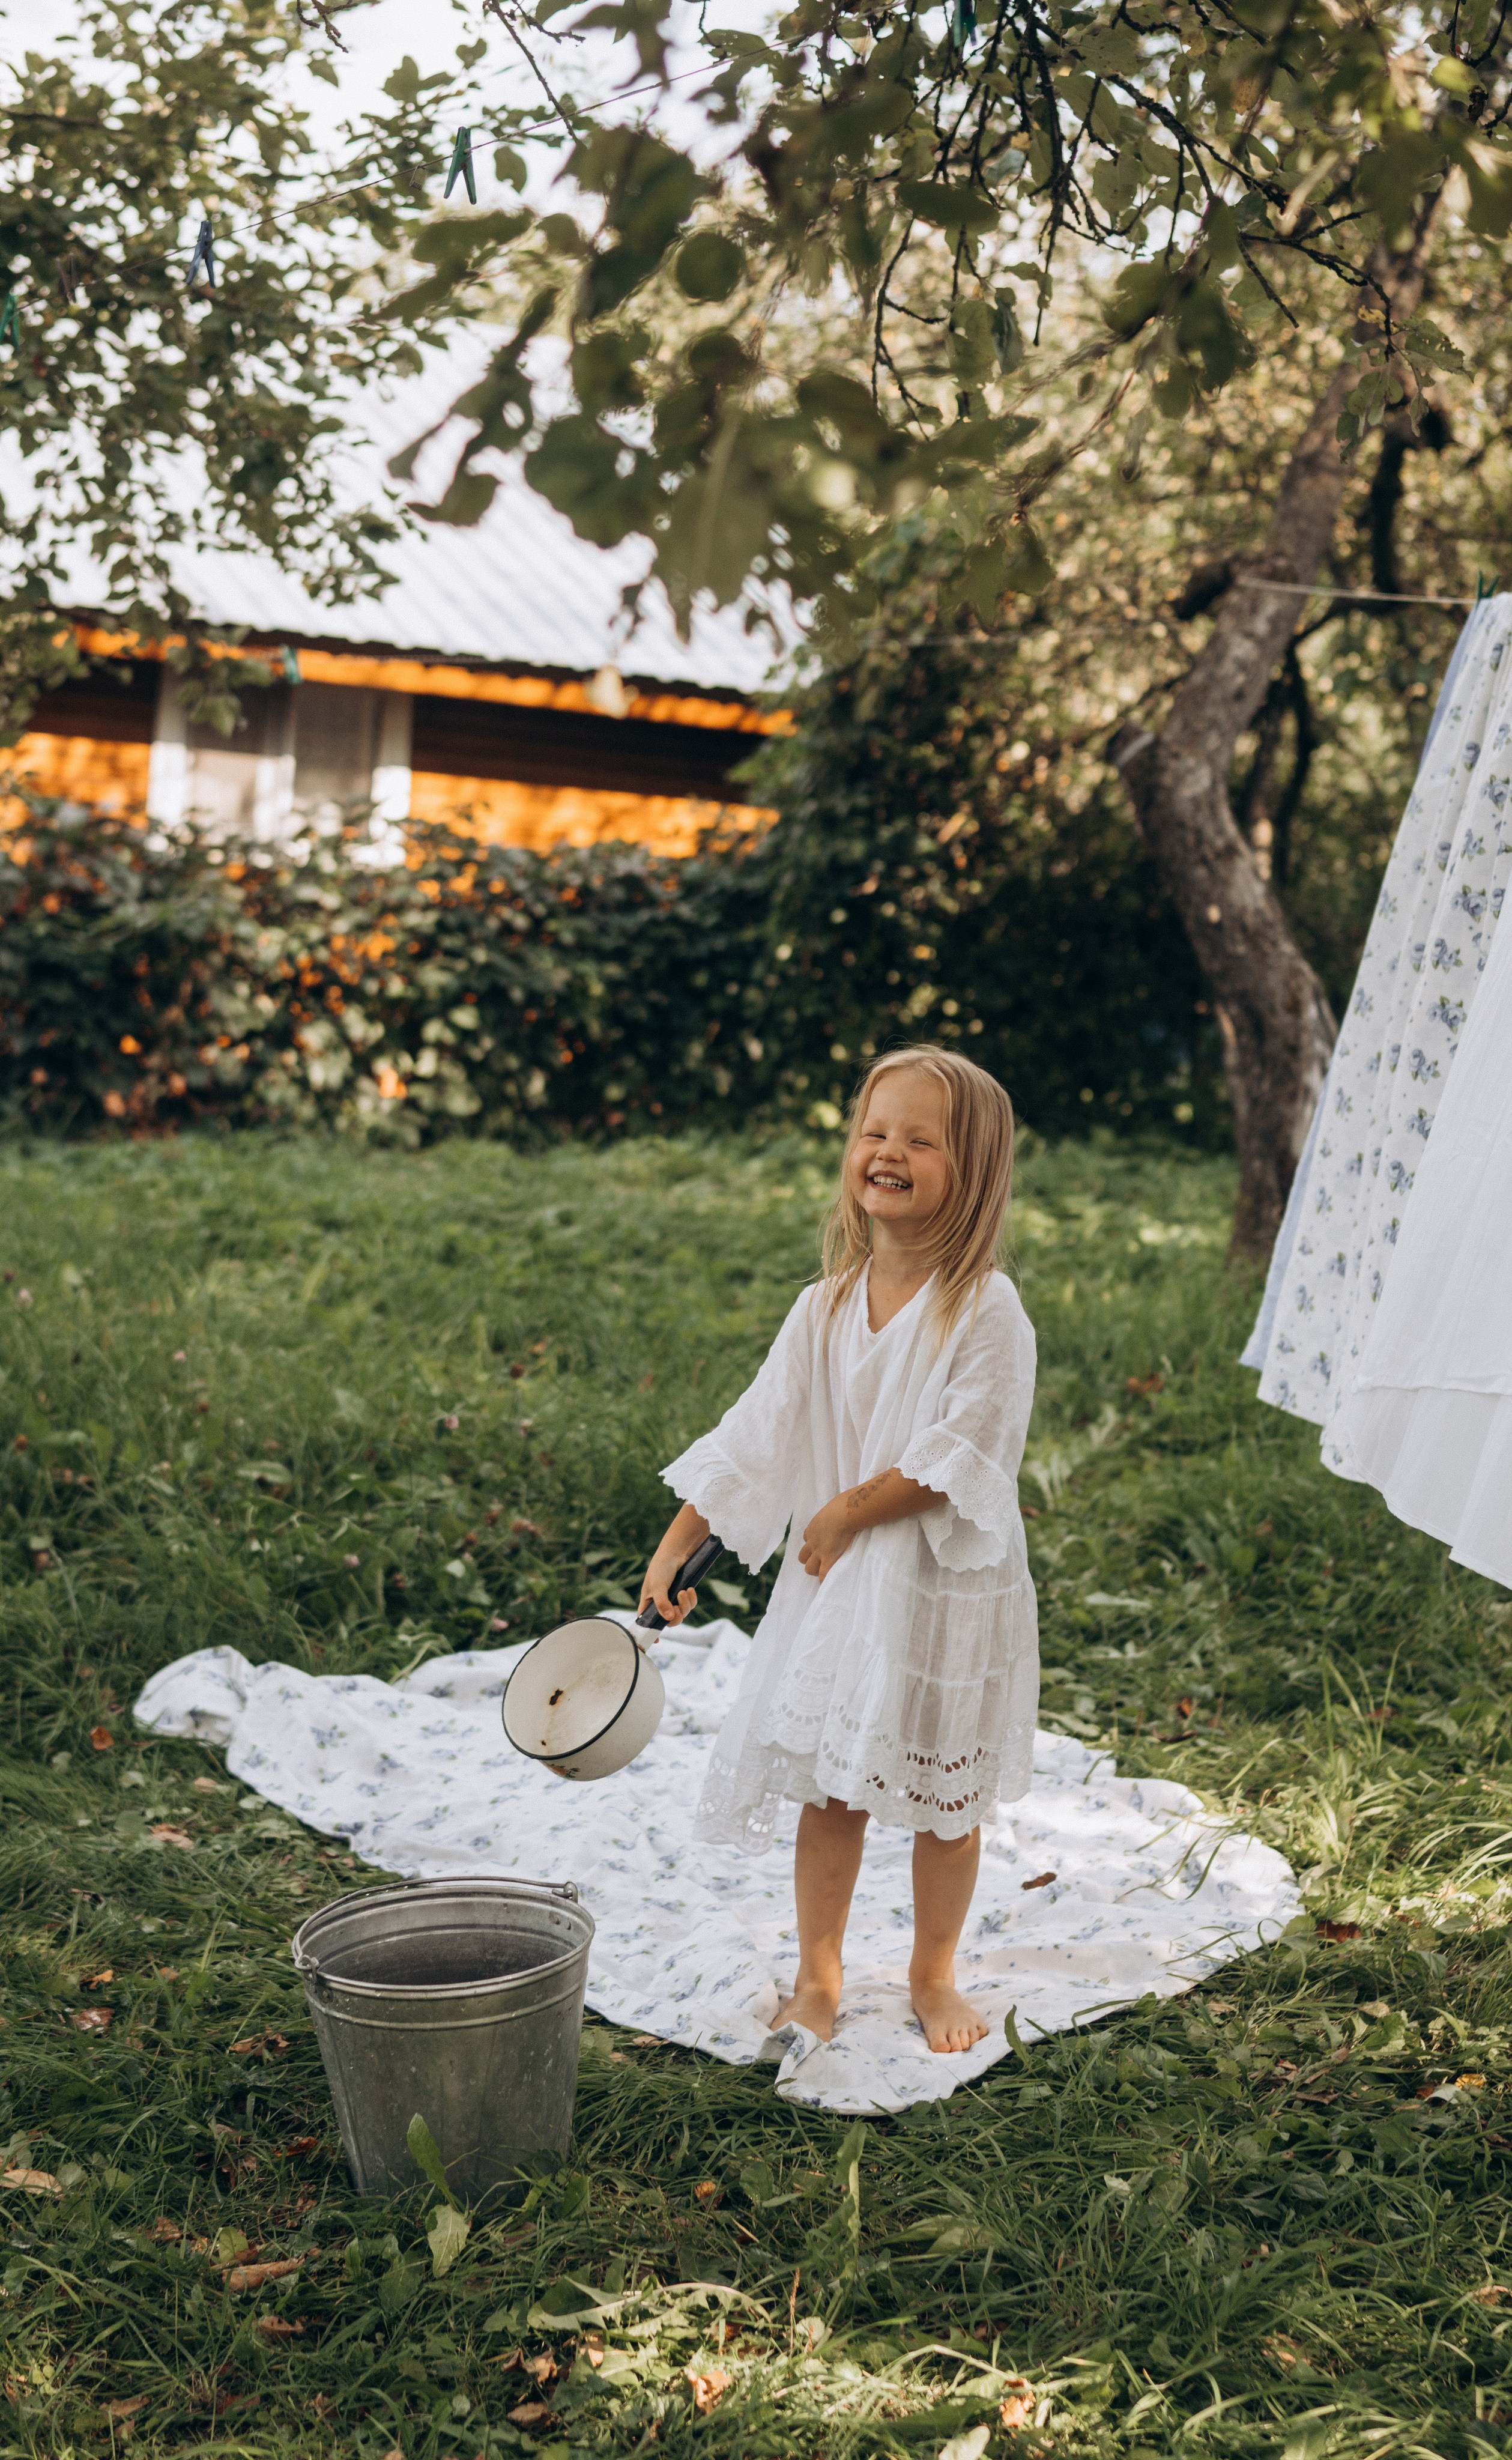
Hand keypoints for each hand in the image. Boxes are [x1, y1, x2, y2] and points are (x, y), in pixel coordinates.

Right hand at [638, 1503, 710, 1624]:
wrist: (678, 1550)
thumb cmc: (661, 1566)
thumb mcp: (658, 1585)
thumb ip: (661, 1603)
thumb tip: (669, 1618)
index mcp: (648, 1602)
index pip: (646, 1622)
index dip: (650, 1632)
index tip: (656, 1642)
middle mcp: (660, 1603)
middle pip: (669, 1621)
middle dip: (676, 1617)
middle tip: (678, 1609)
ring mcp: (673, 1599)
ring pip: (682, 1613)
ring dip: (685, 1606)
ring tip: (684, 1592)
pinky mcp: (684, 1594)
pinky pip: (690, 1604)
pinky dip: (691, 1599)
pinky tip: (690, 1590)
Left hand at [798, 1495, 857, 1582]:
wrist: (844, 1512)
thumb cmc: (844, 1504)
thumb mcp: (836, 1506)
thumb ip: (839, 1510)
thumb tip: (851, 1503)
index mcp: (813, 1527)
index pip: (807, 1538)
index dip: (813, 1543)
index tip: (821, 1545)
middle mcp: (812, 1541)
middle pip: (802, 1556)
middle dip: (809, 1560)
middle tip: (821, 1562)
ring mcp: (819, 1552)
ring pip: (808, 1568)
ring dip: (816, 1570)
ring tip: (826, 1573)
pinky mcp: (827, 1559)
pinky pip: (823, 1575)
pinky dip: (824, 1580)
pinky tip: (828, 1585)